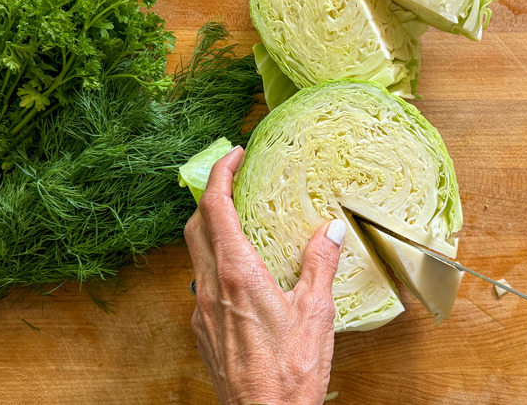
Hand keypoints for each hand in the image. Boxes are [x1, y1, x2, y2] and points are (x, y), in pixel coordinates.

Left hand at [185, 147, 344, 404]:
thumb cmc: (289, 372)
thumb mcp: (315, 312)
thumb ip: (319, 264)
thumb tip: (330, 229)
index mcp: (237, 274)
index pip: (215, 208)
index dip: (221, 174)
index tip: (235, 155)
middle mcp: (210, 287)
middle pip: (195, 226)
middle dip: (211, 196)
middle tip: (234, 182)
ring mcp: (201, 311)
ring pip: (195, 254)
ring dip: (211, 229)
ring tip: (240, 222)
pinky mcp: (203, 330)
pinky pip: (201, 283)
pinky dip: (215, 262)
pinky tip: (241, 273)